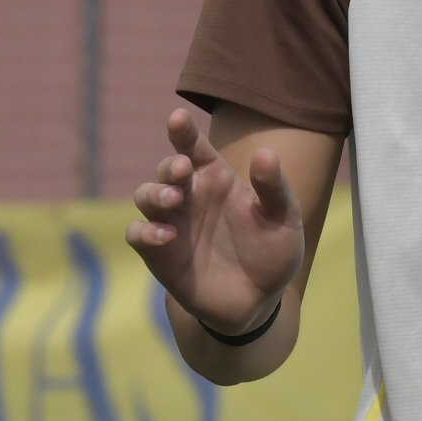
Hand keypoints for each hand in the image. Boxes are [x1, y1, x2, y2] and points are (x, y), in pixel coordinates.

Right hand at [124, 107, 306, 335]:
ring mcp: (171, 224)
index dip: (183, 131)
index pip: (193, 147)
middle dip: (170, 167)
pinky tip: (166, 237)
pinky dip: (145, 232)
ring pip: (145, 196)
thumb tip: (266, 154)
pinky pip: (137, 235)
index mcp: (216, 178)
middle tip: (183, 171)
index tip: (178, 119)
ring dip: (154, 194)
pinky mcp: (159, 254)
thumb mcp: (283, 219)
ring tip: (173, 201)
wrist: (258, 301)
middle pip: (166, 169)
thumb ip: (274, 188)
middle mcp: (189, 196)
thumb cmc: (272, 252)